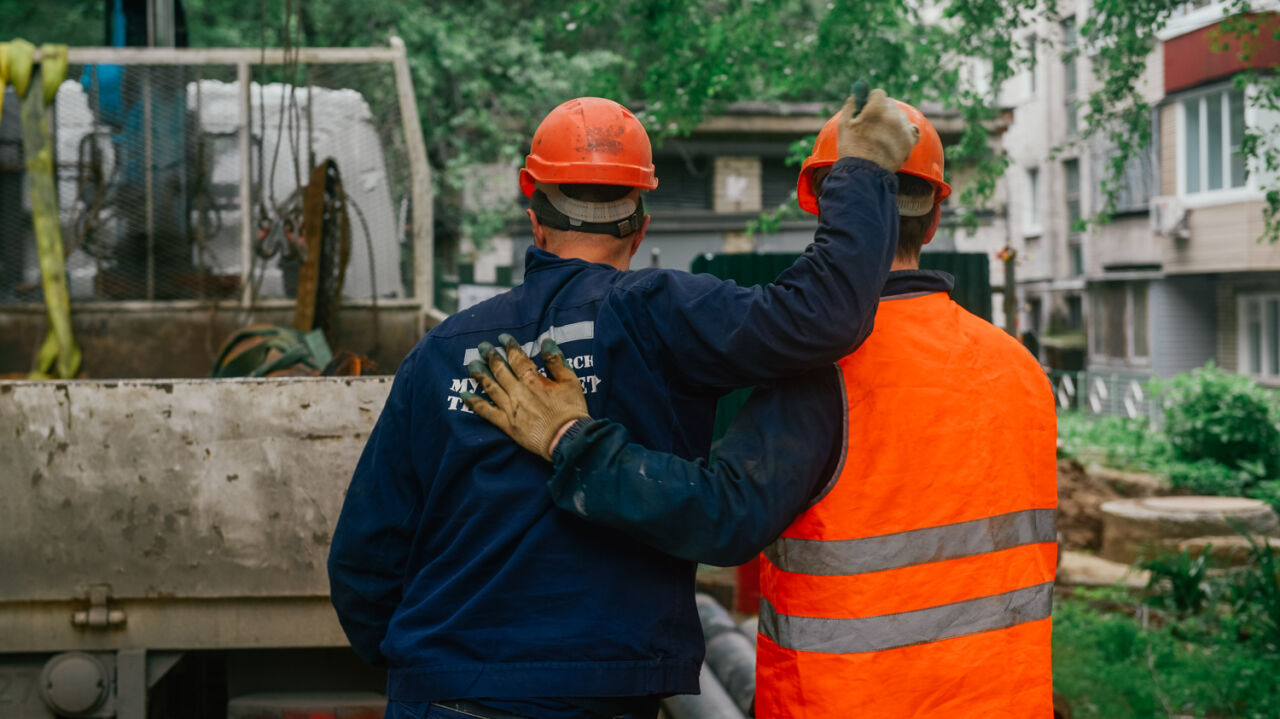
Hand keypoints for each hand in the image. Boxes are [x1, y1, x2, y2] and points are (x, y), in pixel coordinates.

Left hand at [462, 334, 590, 460]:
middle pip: (500, 370)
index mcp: (533, 380)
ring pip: (490, 387)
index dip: (509, 346)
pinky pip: (486, 412)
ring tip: (472, 364)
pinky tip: (464, 394)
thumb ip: (556, 361)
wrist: (567, 439)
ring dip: (480, 374)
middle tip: (482, 347)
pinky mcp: (506, 424)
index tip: (502, 338)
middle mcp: (518, 391)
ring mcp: (510, 408)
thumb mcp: (570, 382)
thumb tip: (546, 342)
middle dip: (491, 356)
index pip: (517, 358)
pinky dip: (474, 403)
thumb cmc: (571, 411)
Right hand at [835, 87, 919, 171]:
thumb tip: (856, 95)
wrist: (863, 174)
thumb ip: (851, 106)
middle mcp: (893, 115)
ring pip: (901, 117)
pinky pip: (911, 130)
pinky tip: (896, 139)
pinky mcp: (910, 141)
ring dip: (893, 121)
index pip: (878, 94)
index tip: (867, 108)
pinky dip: (904, 132)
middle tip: (873, 124)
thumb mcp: (843, 124)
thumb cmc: (851, 149)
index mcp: (876, 109)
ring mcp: (903, 128)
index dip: (871, 100)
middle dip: (882, 110)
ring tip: (882, 135)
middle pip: (890, 104)